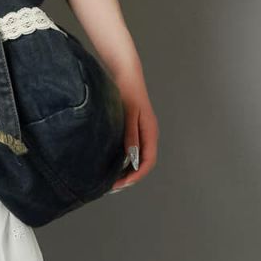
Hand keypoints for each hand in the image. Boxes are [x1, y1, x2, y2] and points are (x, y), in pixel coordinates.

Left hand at [108, 69, 157, 192]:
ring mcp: (141, 132)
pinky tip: (110, 162)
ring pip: (137, 157)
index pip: (148, 161)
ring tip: (110, 178)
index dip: (136, 176)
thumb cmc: (127, 91)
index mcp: (150, 132)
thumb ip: (130, 135)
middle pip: (143, 163)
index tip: (121, 184)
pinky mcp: (133, 128)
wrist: (126, 73)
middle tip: (112, 186)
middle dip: (129, 176)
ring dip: (126, 169)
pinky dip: (123, 159)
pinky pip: (131, 149)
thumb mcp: (128, 114)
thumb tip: (131, 157)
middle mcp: (148, 134)